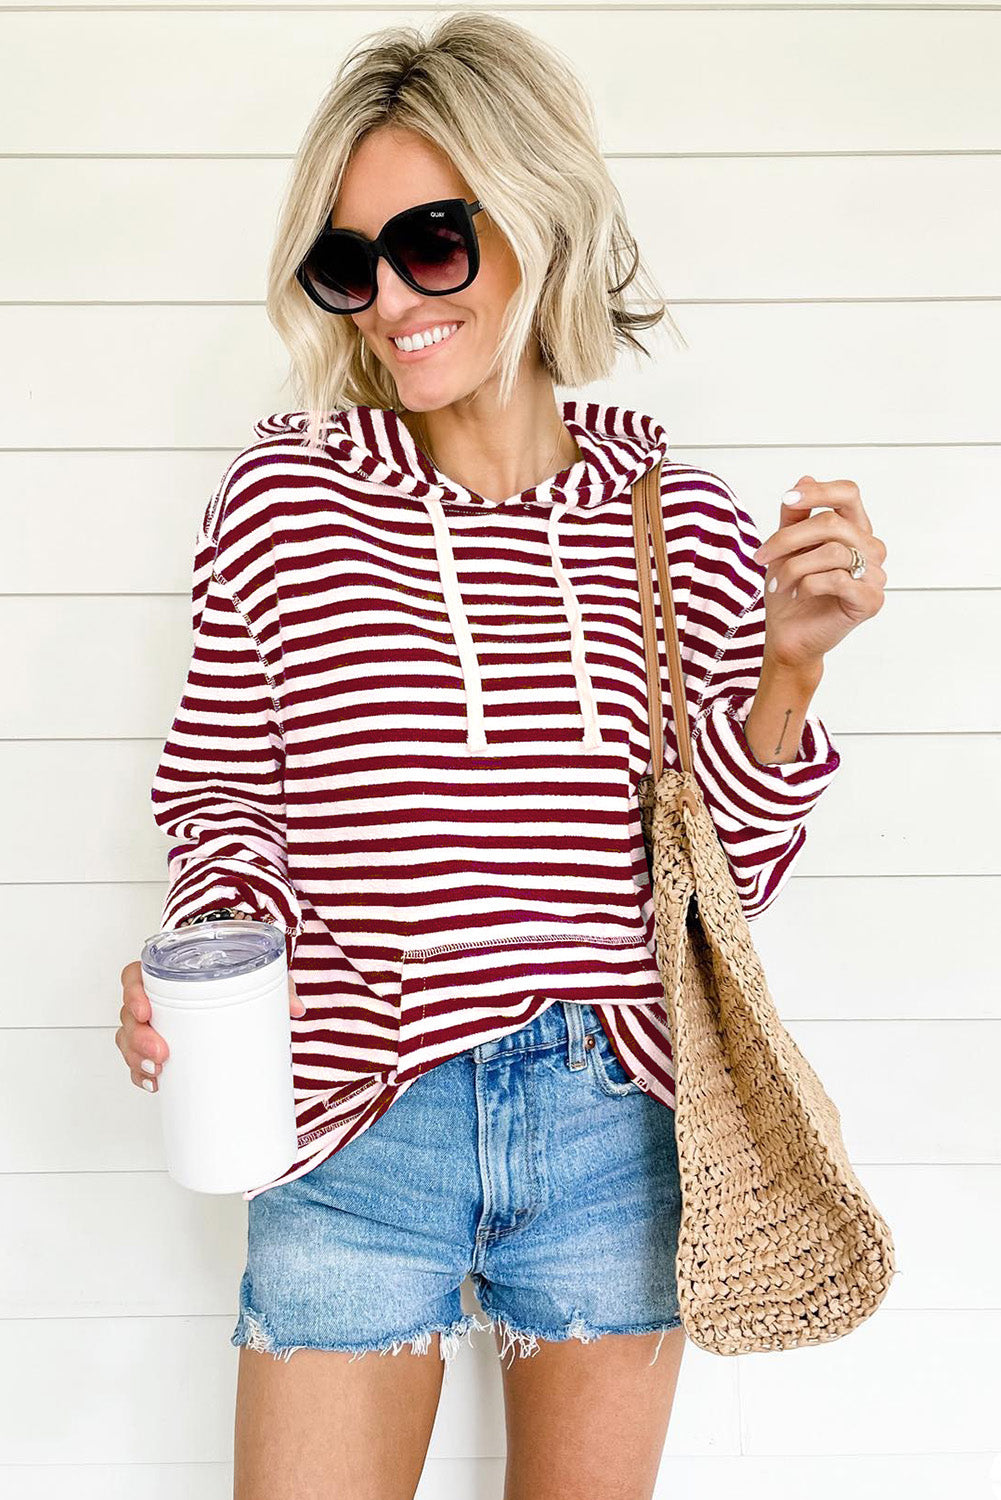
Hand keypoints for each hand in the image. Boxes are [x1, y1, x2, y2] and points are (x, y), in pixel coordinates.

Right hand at [117, 958, 305, 1093]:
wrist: (236, 980)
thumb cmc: (234, 970)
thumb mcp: (255, 970)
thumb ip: (275, 983)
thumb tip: (296, 1008)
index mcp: (166, 970)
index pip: (134, 976)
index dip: (133, 994)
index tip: (146, 1012)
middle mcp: (154, 995)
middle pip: (129, 1016)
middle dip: (139, 1039)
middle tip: (162, 1054)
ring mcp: (154, 1022)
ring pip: (129, 1040)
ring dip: (138, 1060)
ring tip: (157, 1073)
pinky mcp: (159, 1043)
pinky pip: (139, 1059)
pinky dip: (142, 1073)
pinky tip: (153, 1082)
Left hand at [752, 476, 886, 670]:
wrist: (788, 635)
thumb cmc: (790, 592)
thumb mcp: (786, 548)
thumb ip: (795, 517)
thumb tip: (804, 478)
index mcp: (855, 530)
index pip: (848, 493)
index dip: (818, 491)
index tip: (787, 500)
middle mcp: (871, 549)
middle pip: (831, 523)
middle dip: (788, 539)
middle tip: (761, 556)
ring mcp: (875, 576)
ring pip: (833, 551)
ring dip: (794, 567)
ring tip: (777, 583)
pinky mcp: (870, 601)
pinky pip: (837, 579)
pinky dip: (808, 584)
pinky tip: (797, 594)